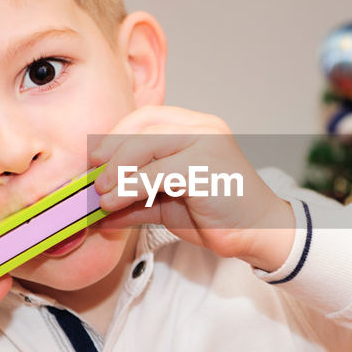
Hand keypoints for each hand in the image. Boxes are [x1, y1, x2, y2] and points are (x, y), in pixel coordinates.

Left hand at [88, 106, 294, 270]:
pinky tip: (116, 203)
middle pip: (144, 127)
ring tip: (102, 196)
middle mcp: (203, 128)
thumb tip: (97, 206)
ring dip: (117, 172)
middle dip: (111, 152)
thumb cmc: (217, 216)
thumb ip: (135, 199)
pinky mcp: (208, 166)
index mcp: (195, 127)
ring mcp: (208, 143)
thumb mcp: (167, 203)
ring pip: (147, 145)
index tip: (95, 160)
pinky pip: (158, 172)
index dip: (116, 135)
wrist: (258, 233)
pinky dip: (131, 187)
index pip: (146, 117)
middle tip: (93, 180)